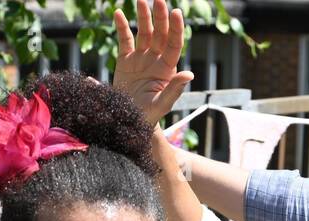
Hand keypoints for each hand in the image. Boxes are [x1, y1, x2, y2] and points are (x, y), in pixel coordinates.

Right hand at [113, 0, 193, 123]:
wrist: (130, 121)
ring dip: (144, 16)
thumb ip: (174, 90)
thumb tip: (190, 74)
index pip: (174, 44)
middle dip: (160, 17)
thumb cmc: (149, 116)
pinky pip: (125, 39)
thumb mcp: (162, 104)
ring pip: (144, 32)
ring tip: (141, 1)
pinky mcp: (126, 60)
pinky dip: (121, 26)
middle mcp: (156, 59)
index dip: (176, 28)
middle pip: (160, 33)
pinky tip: (118, 13)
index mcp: (167, 69)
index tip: (176, 12)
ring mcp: (141, 58)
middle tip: (158, 0)